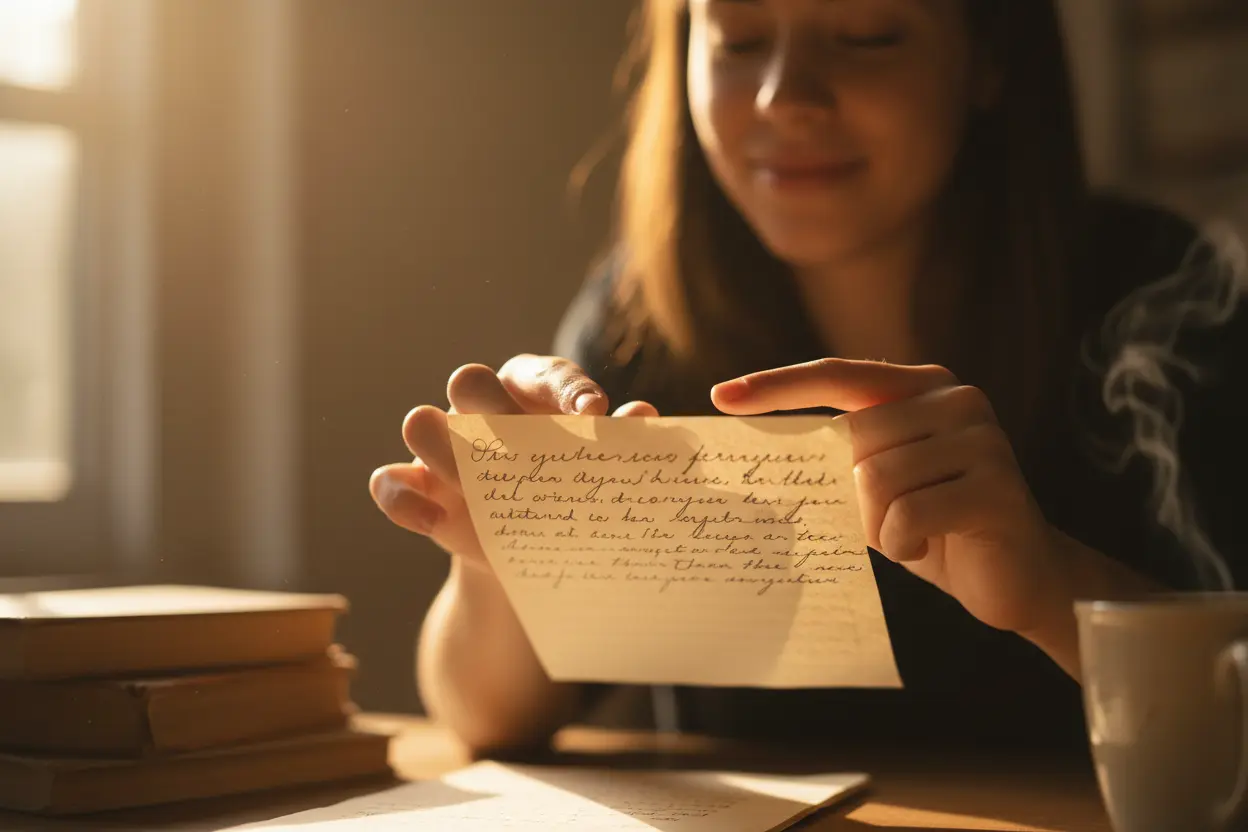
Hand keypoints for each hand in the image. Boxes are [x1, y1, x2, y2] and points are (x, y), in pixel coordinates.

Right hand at [370, 355, 658, 572]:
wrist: (532, 551)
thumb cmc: (570, 493)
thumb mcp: (595, 473)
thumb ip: (619, 443)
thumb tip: (644, 415)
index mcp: (530, 394)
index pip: (542, 373)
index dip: (566, 389)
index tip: (596, 415)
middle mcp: (480, 411)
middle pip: (468, 380)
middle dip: (487, 401)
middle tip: (518, 438)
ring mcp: (440, 448)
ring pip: (420, 422)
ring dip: (440, 448)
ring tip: (473, 483)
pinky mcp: (415, 489)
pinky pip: (388, 483)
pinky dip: (405, 501)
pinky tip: (438, 523)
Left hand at [711, 358, 1069, 635]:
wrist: (1014, 577)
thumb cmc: (933, 525)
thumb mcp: (880, 482)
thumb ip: (842, 453)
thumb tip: (761, 440)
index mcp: (924, 387)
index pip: (838, 375)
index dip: (778, 385)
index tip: (721, 396)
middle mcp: (957, 400)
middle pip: (855, 438)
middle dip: (853, 492)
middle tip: (886, 520)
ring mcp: (983, 439)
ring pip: (877, 478)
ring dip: (879, 524)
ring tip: (911, 534)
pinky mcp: (997, 486)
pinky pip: (907, 515)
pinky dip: (900, 543)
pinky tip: (926, 547)